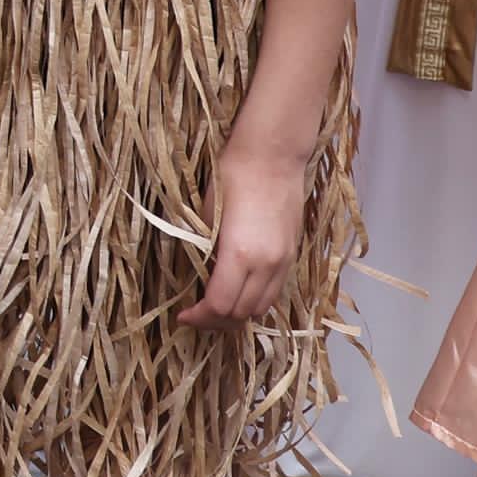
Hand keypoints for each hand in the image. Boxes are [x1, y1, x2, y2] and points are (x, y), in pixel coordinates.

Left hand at [186, 139, 305, 326]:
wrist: (273, 155)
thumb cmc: (232, 175)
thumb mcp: (205, 215)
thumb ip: (202, 253)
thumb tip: (193, 278)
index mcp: (240, 254)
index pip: (221, 306)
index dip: (199, 317)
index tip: (183, 314)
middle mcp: (267, 264)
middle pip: (242, 314)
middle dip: (216, 321)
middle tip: (196, 315)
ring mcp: (284, 261)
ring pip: (262, 307)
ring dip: (238, 314)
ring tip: (216, 308)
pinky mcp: (293, 255)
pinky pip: (275, 291)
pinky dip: (255, 300)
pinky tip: (239, 291)